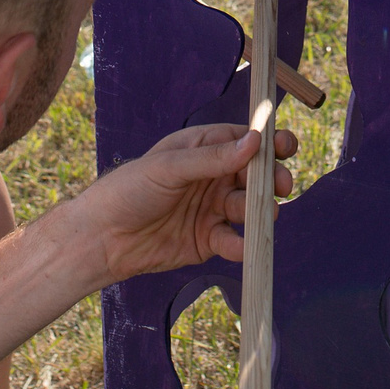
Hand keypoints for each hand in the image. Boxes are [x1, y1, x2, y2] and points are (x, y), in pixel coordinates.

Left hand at [61, 123, 300, 286]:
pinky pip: (234, 241)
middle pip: (255, 175)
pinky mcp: (209, 240)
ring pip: (249, 208)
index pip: (244, 141)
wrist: (102, 238)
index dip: (268, 143)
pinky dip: (242, 244)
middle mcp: (212, 177)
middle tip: (282, 185)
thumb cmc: (129, 190)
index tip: (287, 146)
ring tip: (264, 214)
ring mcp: (212, 209)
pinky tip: (244, 247)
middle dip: (272, 179)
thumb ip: (213, 158)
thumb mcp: (170, 167)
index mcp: (203, 149)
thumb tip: (255, 141)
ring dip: (260, 210)